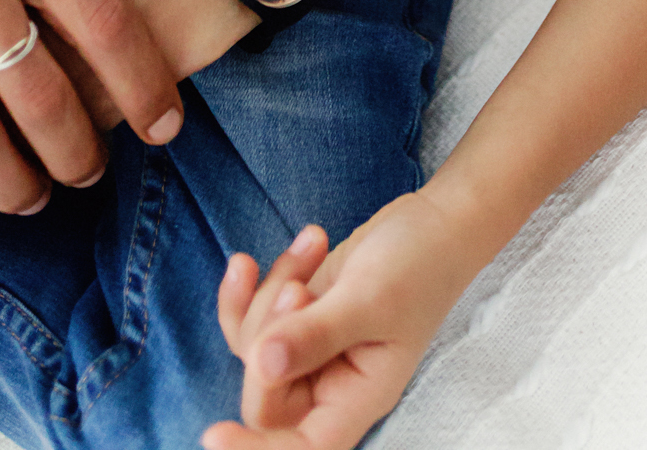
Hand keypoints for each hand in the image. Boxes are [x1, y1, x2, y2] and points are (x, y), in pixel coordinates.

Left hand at [203, 192, 477, 448]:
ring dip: (269, 296)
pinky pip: (255, 318)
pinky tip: (296, 245)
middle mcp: (331, 385)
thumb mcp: (370, 298)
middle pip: (265, 392)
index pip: (300, 448)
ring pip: (255, 350)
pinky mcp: (300, 319)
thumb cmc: (418, 264)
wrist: (433, 220)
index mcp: (356, 399)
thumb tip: (264, 366)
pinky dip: (261, 282)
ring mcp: (312, 352)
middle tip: (300, 287)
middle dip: (269, 333)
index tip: (213, 434)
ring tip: (313, 247)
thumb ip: (318, 334)